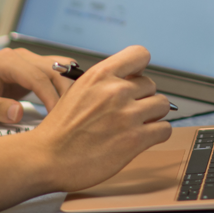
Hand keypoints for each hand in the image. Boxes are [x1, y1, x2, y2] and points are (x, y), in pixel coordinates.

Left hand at [0, 48, 73, 123]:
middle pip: (55, 69)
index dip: (51, 98)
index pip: (38, 77)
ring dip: (69, 89)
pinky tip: (68, 107)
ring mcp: (28, 63)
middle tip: (72, 117)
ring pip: (60, 69)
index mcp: (7, 62)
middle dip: (67, 92)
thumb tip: (18, 114)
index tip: (56, 119)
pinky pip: (54, 77)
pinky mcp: (31, 72)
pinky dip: (64, 89)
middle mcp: (21, 58)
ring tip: (75, 112)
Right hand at [28, 45, 172, 192]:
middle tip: (129, 111)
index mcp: (100, 74)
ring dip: (152, 115)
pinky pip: (165, 129)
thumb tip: (132, 79)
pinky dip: (157, 134)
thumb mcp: (78, 90)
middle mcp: (115, 91)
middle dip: (142, 98)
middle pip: (151, 85)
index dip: (140, 69)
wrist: (48, 158)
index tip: (136, 80)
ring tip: (137, 124)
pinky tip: (143, 138)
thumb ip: (105, 82)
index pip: (140, 55)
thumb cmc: (61, 129)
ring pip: (162, 105)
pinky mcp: (135, 139)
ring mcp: (127, 115)